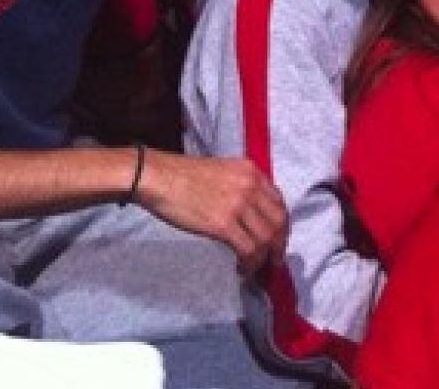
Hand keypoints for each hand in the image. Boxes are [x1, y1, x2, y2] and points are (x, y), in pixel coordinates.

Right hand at [137, 152, 286, 273]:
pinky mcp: (223, 223)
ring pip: (266, 238)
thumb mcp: (222, 171)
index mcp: (251, 171)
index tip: (276, 239)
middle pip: (278, 221)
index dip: (281, 225)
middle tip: (273, 260)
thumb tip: (251, 212)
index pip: (279, 202)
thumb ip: (241, 186)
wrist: (158, 176)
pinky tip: (241, 269)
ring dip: (264, 258)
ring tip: (255, 268)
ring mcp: (238, 204)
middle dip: (279, 244)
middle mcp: (250, 185)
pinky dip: (249, 263)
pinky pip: (248, 249)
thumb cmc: (183, 175)